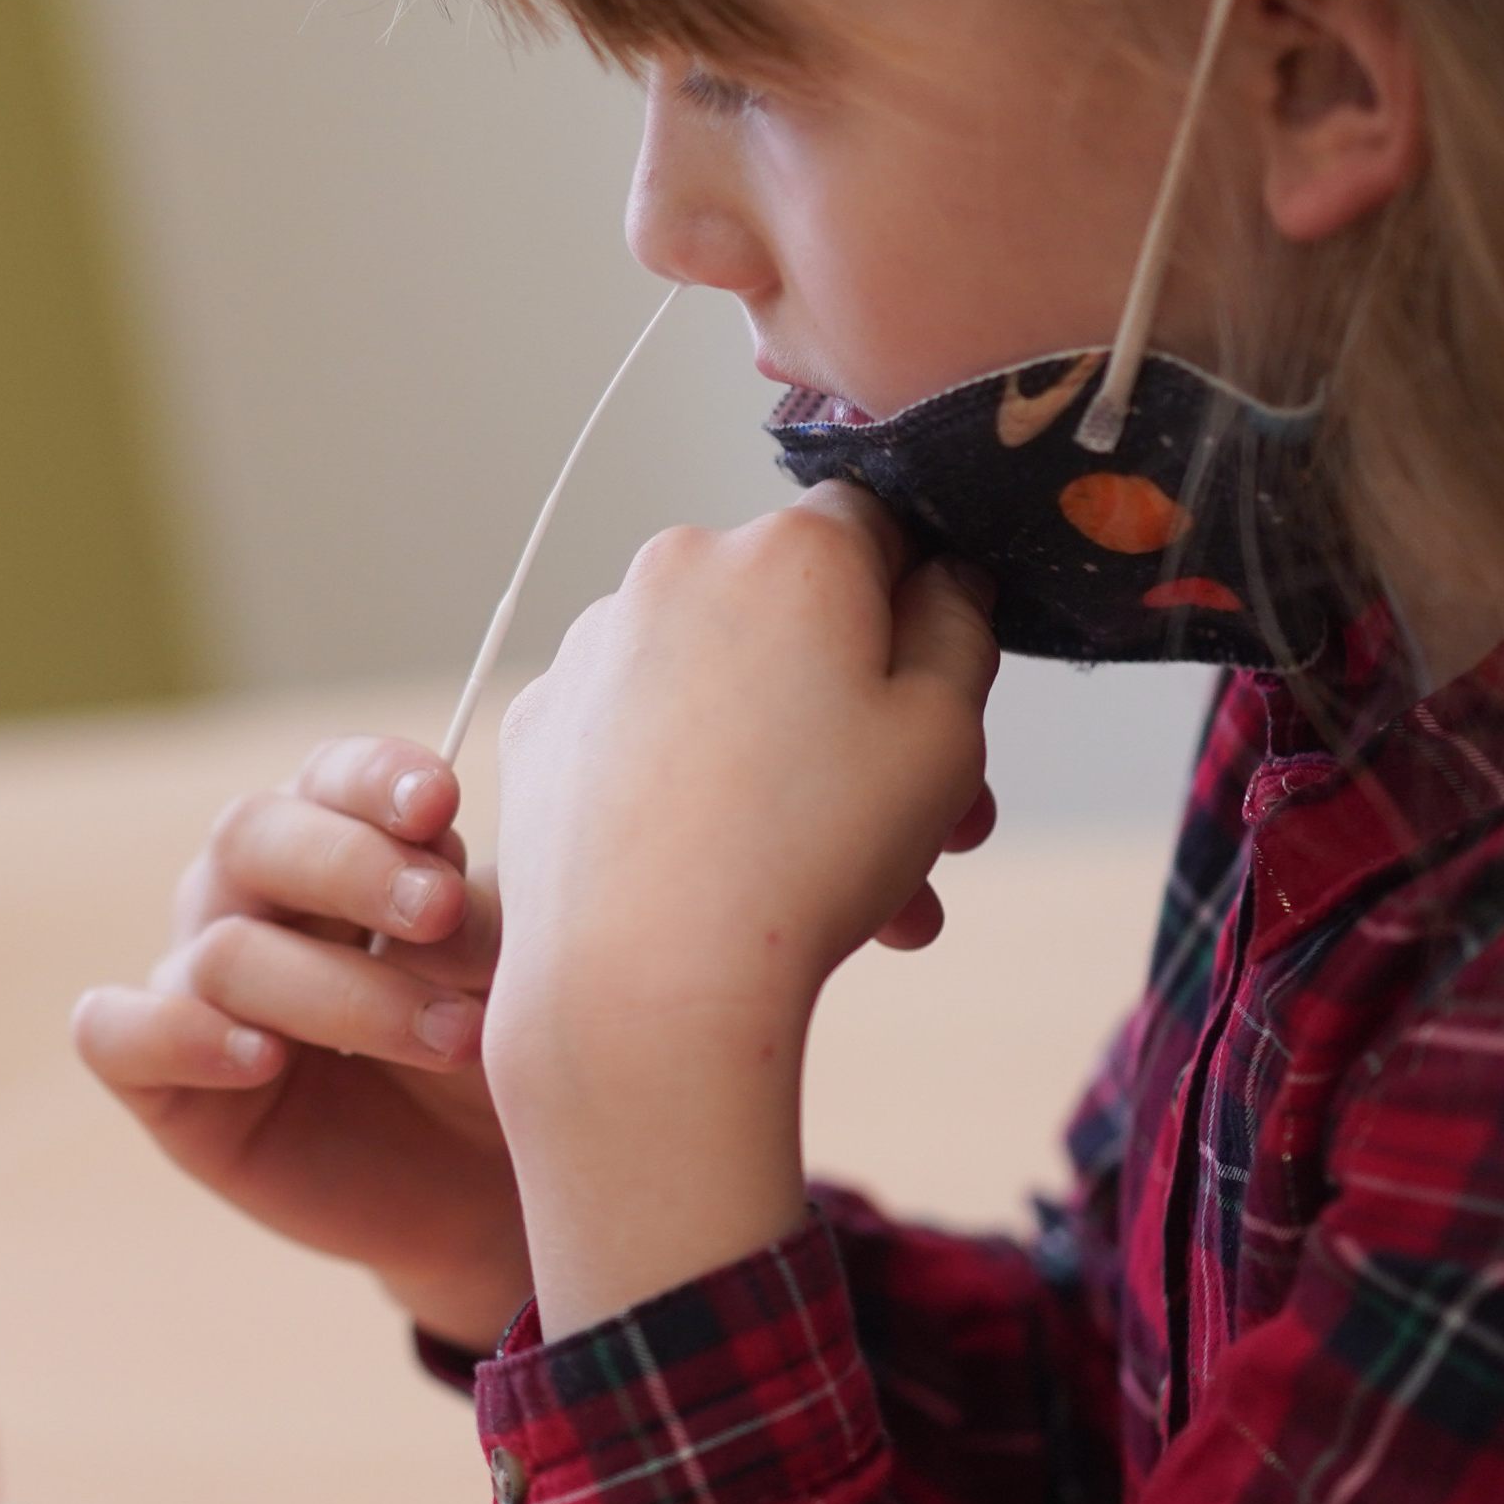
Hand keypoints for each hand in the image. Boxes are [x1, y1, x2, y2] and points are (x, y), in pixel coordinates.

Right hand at [74, 736, 529, 1347]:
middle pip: (255, 834)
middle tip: (441, 910)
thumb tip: (440, 888)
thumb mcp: (509, 975)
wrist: (479, 1192)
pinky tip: (258, 1058)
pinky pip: (116, 1034)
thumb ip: (470, 919)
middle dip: (354, 867)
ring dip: (345, 993)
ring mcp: (196, 983)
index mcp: (336, 836)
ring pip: (228, 951)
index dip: (375, 778)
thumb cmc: (496, 1050)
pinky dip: (177, 1035)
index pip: (332, 776)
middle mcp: (249, 893)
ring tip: (452, 1039)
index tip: (438, 804)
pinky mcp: (159, 1080)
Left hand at [485, 486, 998, 1335]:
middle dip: (875, 720)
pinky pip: (648, 738)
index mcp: (787, 551)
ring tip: (870, 900)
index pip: (877, 528)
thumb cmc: (812, 849)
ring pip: (728, 693)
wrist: (645, 975)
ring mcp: (595, 648)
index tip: (948, 688)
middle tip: (942, 826)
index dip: (924, 605)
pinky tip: (744, 882)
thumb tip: (942, 577)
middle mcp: (677, 570)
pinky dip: (701, 790)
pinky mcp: (544, 724)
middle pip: (800, 625)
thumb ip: (959, 628)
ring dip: (801, 774)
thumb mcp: (944, 732)